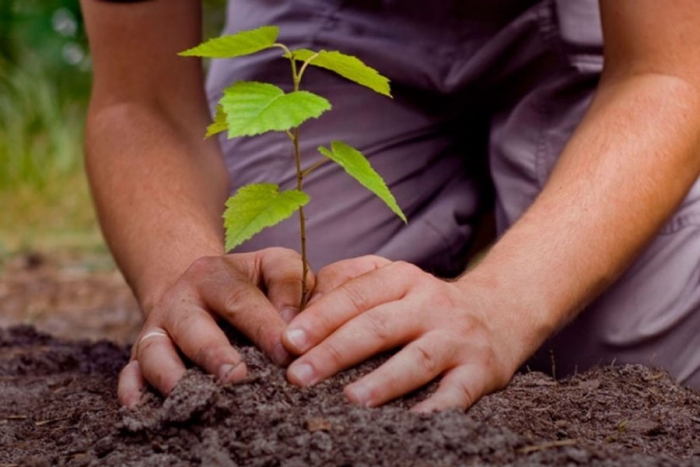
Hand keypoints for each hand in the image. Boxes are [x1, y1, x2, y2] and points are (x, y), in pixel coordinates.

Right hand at [118, 247, 313, 406]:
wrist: (199, 287)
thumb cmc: (250, 283)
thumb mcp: (272, 266)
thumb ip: (290, 284)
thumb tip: (293, 329)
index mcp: (214, 274)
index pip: (240, 300)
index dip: (264, 328)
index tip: (286, 355)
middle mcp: (180, 300)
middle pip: (193, 327)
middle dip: (215, 354)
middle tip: (238, 378)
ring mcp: (156, 328)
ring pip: (155, 352)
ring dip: (173, 376)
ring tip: (199, 397)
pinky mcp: (140, 355)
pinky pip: (129, 373)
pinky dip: (133, 390)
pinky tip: (143, 407)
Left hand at [282, 256, 524, 411]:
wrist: (499, 312)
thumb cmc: (426, 303)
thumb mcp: (393, 280)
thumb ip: (349, 284)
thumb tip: (299, 306)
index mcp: (402, 278)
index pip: (356, 295)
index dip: (320, 317)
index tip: (289, 341)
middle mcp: (430, 303)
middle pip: (379, 325)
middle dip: (336, 351)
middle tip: (299, 376)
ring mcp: (457, 337)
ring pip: (417, 359)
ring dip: (383, 380)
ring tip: (350, 399)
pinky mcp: (481, 370)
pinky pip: (457, 393)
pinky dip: (436, 408)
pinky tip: (411, 422)